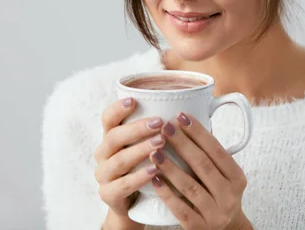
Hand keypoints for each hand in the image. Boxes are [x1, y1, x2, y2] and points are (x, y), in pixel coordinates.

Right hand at [93, 97, 164, 219]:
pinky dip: (138, 177)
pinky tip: (154, 171)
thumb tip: (200, 106)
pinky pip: (121, 185)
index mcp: (112, 137)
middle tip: (160, 123)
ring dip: (140, 150)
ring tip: (160, 144)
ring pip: (118, 160)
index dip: (118, 109)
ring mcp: (104, 175)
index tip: (134, 100)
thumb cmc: (148, 166)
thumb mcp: (151, 145)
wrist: (137, 204)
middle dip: (137, 129)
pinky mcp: (108, 195)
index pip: (108, 118)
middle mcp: (104, 154)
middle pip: (113, 137)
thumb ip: (163, 128)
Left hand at [149, 113, 250, 229]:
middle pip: (203, 165)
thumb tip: (187, 124)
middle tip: (165, 127)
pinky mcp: (199, 228)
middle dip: (182, 144)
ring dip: (171, 167)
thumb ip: (212, 157)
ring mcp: (215, 214)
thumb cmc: (219, 195)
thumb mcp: (225, 176)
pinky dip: (166, 193)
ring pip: (190, 187)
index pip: (218, 151)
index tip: (182, 116)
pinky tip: (154, 179)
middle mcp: (229, 196)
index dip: (199, 132)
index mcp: (237, 178)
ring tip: (154, 151)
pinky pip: (180, 209)